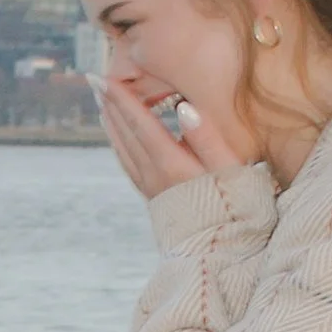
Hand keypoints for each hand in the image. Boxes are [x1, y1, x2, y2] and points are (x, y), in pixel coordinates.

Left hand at [98, 65, 252, 197]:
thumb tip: (183, 107)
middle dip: (110, 106)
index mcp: (171, 163)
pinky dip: (120, 147)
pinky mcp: (155, 200)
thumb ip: (207, 136)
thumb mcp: (230, 168)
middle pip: (126, 134)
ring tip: (102, 105)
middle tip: (95, 82)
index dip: (122, 99)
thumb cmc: (235, 207)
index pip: (140, 122)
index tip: (104, 78)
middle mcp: (154, 175)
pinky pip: (129, 166)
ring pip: (123, 150)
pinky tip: (120, 141)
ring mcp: (152, 189)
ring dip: (111, 125)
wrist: (224, 253)